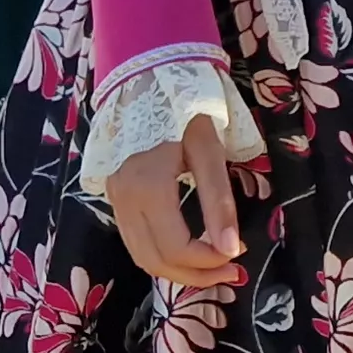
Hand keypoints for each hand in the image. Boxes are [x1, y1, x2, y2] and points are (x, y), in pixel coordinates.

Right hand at [103, 112, 244, 287]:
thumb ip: (218, 200)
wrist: (148, 77)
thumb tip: (230, 248)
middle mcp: (124, 197)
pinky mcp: (114, 195)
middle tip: (231, 272)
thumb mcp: (209, 148)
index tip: (237, 256)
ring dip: (177, 270)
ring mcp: (114, 197)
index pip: (176, 247)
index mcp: (148, 186)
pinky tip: (187, 251)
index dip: (207, 262)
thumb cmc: (185, 108)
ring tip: (212, 268)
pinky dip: (161, 254)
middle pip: (155, 259)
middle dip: (195, 275)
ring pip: (141, 255)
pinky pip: (134, 239)